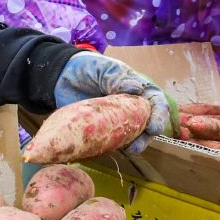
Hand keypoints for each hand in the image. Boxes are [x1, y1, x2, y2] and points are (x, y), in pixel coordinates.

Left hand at [53, 52, 175, 155]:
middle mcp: (131, 105)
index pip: (155, 102)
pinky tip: (113, 150)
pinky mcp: (103, 128)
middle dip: (146, 137)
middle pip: (147, 123)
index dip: (159, 116)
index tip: (154, 128)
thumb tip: (138, 89)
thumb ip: (118, 79)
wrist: (60, 76)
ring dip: (134, 145)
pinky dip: (115, 146)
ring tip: (129, 151)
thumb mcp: (104, 69)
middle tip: (138, 145)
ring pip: (133, 135)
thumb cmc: (87, 67)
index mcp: (136, 88)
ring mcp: (118, 118)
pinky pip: (113, 140)